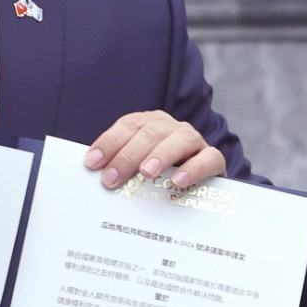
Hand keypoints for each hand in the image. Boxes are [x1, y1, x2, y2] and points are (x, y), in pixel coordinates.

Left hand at [82, 111, 225, 190]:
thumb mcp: (138, 167)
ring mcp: (194, 141)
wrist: (201, 182)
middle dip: (128, 155)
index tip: (92, 162)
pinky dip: (193, 169)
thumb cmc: (161, 174)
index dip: (109, 142)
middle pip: (151, 132)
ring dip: (161, 154)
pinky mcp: (213, 159)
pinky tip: (179, 181)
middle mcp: (172, 127)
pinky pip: (208, 158)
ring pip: (180, 139)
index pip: (128, 125)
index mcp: (151, 124)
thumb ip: (119, 166)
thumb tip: (94, 175)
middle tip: (112, 178)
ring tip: (146, 173)